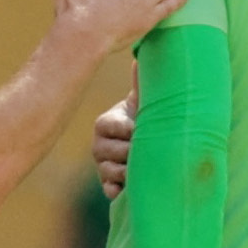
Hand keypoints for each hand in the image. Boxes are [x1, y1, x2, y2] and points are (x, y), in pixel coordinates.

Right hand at [92, 63, 136, 198]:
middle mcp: (99, 144)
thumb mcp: (141, 100)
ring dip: (129, 171)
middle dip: (132, 152)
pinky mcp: (107, 184)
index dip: (131, 130)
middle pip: (112, 152)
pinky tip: (131, 186)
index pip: (114, 128)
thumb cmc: (145, 117)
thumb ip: (140, 83)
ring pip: (111, 171)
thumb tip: (138, 57)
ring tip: (144, 166)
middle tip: (148, 149)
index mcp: (105, 122)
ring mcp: (102, 165)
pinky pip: (109, 190)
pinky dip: (120, 190)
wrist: (148, 143)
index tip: (143, 129)